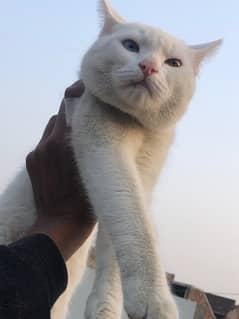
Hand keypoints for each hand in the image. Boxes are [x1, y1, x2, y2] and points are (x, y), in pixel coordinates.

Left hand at [27, 81, 95, 259]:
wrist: (58, 226)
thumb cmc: (84, 202)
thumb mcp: (94, 168)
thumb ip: (91, 142)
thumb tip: (94, 123)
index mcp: (64, 143)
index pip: (67, 105)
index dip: (78, 95)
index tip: (89, 91)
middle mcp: (46, 144)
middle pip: (59, 115)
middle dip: (74, 114)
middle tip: (89, 121)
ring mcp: (36, 153)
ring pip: (51, 128)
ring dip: (64, 129)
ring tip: (78, 141)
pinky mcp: (31, 161)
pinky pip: (44, 142)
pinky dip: (55, 142)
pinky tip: (66, 157)